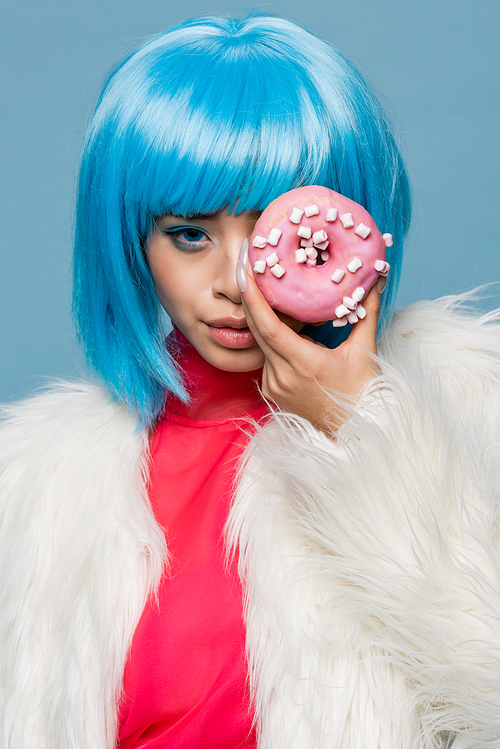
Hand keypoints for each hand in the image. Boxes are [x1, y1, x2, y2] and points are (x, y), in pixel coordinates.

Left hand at [236, 241, 382, 433]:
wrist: (355, 432)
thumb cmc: (362, 392)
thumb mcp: (365, 350)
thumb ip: (366, 312)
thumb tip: (375, 281)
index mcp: (304, 364)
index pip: (268, 328)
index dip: (253, 299)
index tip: (245, 273)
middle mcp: (282, 376)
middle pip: (257, 331)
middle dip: (249, 298)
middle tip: (247, 268)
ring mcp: (274, 386)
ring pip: (262, 344)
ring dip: (264, 320)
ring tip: (268, 291)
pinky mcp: (272, 391)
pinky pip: (267, 358)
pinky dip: (273, 341)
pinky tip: (285, 329)